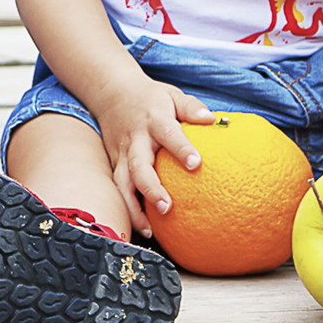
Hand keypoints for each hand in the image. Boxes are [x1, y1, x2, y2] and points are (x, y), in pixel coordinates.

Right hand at [97, 77, 216, 238]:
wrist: (111, 92)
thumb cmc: (150, 98)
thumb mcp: (172, 94)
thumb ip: (191, 107)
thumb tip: (211, 119)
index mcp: (154, 120)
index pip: (168, 134)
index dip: (181, 149)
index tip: (196, 164)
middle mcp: (135, 139)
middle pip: (139, 165)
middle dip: (151, 188)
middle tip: (166, 207)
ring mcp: (121, 153)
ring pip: (122, 183)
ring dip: (133, 207)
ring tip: (150, 230)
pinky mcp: (114, 164)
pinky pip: (118, 188)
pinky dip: (128, 208)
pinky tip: (143, 227)